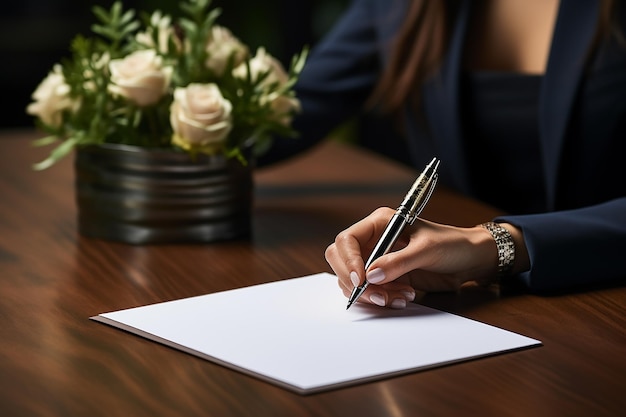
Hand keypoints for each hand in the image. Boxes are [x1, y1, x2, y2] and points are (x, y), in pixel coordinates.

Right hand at [325, 207, 523, 307]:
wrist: (470, 261)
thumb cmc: (452, 245)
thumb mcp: (427, 250)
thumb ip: (398, 262)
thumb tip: (370, 275)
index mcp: (380, 223)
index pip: (347, 240)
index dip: (348, 261)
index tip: (360, 280)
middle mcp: (373, 240)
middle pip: (342, 262)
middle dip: (357, 283)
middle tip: (379, 296)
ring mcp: (377, 260)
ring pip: (353, 281)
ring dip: (372, 294)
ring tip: (401, 297)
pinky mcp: (384, 278)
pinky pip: (369, 292)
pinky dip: (381, 299)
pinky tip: (403, 297)